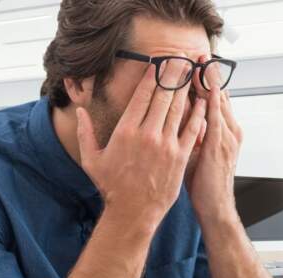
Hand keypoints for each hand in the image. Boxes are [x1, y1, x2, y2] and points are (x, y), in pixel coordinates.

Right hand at [76, 60, 206, 225]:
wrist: (133, 212)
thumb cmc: (112, 187)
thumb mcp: (91, 159)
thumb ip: (85, 133)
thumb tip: (80, 111)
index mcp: (126, 131)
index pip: (142, 95)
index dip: (152, 77)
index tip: (158, 64)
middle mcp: (147, 134)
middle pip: (163, 96)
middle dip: (172, 75)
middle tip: (179, 59)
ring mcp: (166, 145)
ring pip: (178, 109)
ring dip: (186, 88)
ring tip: (191, 73)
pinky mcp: (180, 157)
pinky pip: (192, 129)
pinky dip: (198, 113)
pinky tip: (203, 101)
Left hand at [185, 55, 243, 220]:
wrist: (215, 208)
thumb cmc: (204, 185)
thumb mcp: (197, 155)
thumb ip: (192, 136)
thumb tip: (176, 123)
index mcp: (224, 132)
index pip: (214, 99)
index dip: (206, 80)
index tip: (196, 63)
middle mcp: (228, 130)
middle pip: (218, 95)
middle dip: (208, 73)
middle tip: (199, 53)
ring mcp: (226, 137)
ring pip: (218, 102)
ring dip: (209, 80)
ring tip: (202, 60)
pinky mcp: (219, 146)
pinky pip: (214, 118)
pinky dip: (210, 100)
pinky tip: (204, 87)